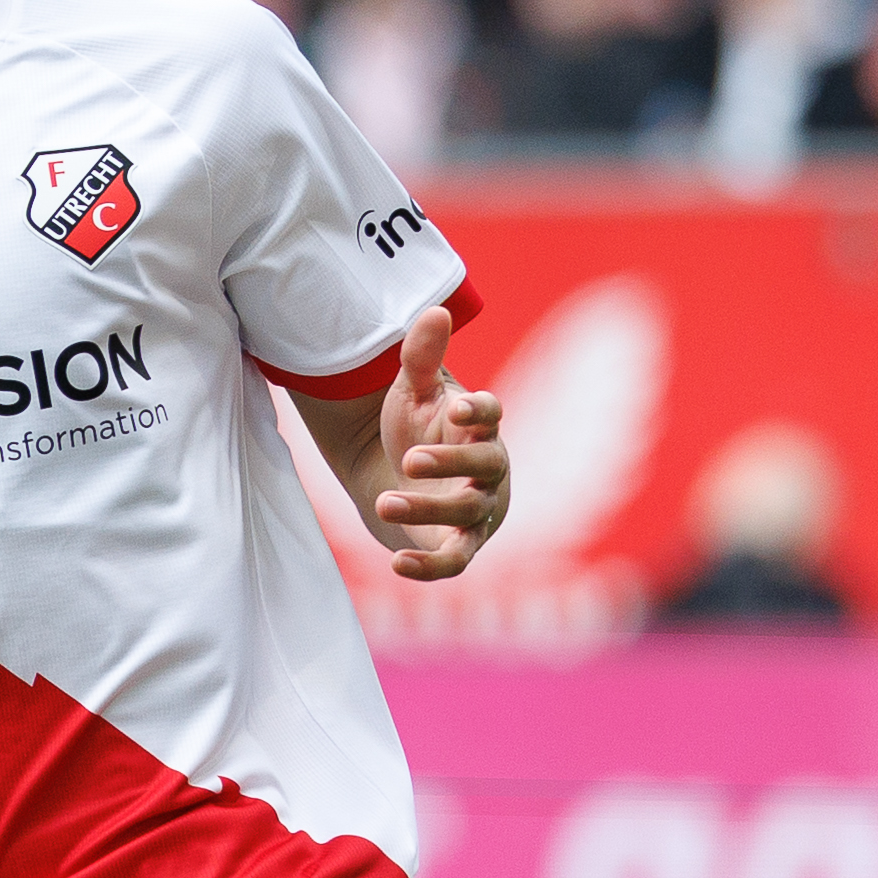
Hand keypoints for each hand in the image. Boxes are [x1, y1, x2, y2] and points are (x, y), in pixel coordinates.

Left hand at [370, 305, 509, 581]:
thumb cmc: (414, 427)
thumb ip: (421, 358)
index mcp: (480, 424)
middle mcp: (488, 467)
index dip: (480, 411)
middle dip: (451, 462)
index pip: (491, 414)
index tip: (458, 406)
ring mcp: (478, 507)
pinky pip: (454, 560)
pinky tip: (397, 564)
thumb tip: (434, 310)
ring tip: (385, 502)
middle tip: (409, 459)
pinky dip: (430, 566)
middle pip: (485, 465)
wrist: (398, 474)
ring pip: (467, 512)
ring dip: (430, 509)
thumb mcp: (412, 391)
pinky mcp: (460, 543)